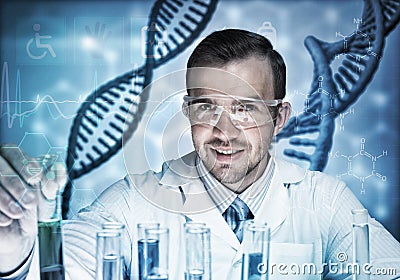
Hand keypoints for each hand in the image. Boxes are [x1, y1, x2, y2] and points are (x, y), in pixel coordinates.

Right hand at [0, 144, 66, 272]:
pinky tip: (7, 220)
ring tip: (20, 212)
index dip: (26, 165)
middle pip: (3, 169)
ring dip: (10, 200)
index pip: (16, 153)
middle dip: (19, 186)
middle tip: (30, 201)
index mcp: (14, 160)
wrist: (18, 231)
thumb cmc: (35, 209)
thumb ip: (55, 180)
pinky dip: (0, 213)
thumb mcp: (49, 195)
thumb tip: (59, 170)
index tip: (37, 179)